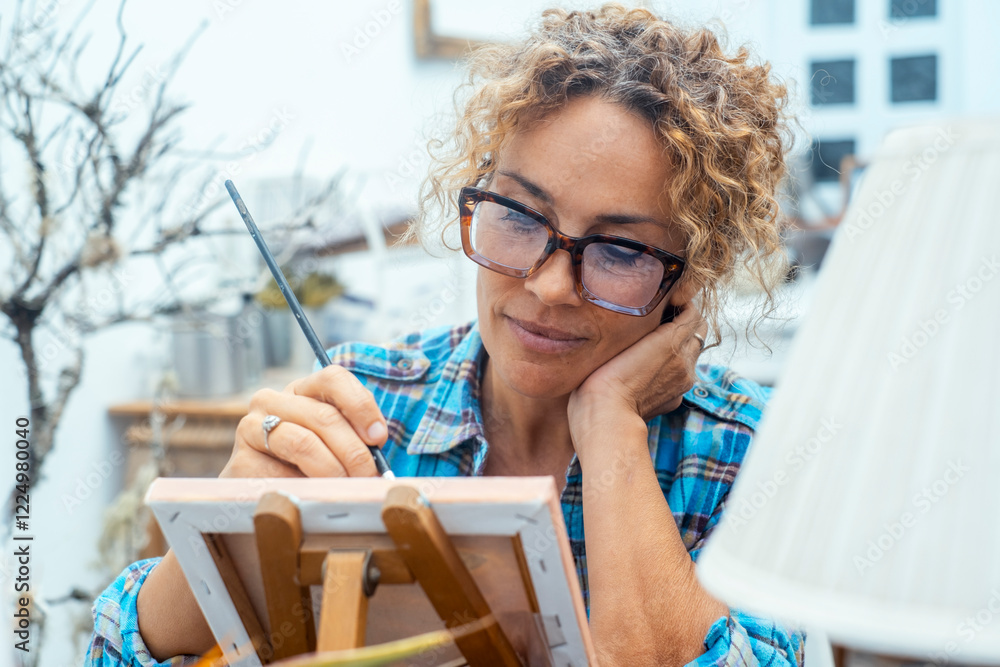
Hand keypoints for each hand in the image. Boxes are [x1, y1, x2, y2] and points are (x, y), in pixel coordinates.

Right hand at [219, 365, 388, 478]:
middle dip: (354, 451)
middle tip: (369, 476)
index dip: (360, 406)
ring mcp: (251, 428)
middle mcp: (271, 400)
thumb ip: (356, 433)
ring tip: (349, 488)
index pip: (333, 378)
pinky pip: (281, 475)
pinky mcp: (240, 462)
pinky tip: (316, 497)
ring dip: (334, 470)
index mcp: (301, 389)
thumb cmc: (310, 464)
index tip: (378, 437)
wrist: (263, 493)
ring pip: (303, 443)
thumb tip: (377, 444)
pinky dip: (307, 489)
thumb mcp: (335, 440)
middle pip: (324, 416)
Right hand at [567, 301, 706, 448]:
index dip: (680, 305)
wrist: (606, 417)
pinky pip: (683, 375)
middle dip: (685, 323)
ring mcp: (683, 381)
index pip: (692, 313)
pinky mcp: (676, 399)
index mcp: (672, 340)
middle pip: (698, 331)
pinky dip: (674, 367)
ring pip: (693, 354)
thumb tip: (656, 312)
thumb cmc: (602, 376)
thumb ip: (645, 323)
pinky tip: (651, 368)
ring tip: (656, 343)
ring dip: (681, 345)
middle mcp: (685, 360)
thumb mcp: (621, 338)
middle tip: (663, 319)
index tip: (665, 303)